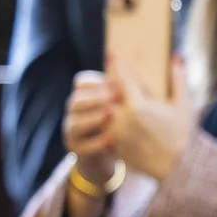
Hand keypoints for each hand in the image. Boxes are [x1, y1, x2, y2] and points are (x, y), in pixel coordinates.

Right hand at [62, 71, 120, 189]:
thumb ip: (131, 86)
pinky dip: (96, 143)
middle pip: (76, 100)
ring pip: (75, 123)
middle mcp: (75, 111)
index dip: (96, 83)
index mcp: (86, 95)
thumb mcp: (128, 103)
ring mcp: (72, 130)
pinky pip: (81, 145)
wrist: (115, 151)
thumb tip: (144, 65)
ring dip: (93, 119)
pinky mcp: (76, 148)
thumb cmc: (125, 120)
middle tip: (115, 97)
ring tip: (111, 115)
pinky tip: (112, 140)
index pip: (81, 81)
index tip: (116, 85)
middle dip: (95, 98)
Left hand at [101, 53, 199, 181]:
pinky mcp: (114, 144)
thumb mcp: (184, 106)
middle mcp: (122, 118)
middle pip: (107, 94)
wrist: (177, 168)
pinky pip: (106, 128)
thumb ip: (178, 79)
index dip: (117, 65)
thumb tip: (177, 57)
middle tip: (109, 78)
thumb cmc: (183, 135)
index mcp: (138, 105)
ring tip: (110, 100)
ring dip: (106, 104)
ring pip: (103, 111)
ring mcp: (116, 132)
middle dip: (108, 85)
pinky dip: (108, 121)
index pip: (122, 79)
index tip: (112, 54)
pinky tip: (115, 119)